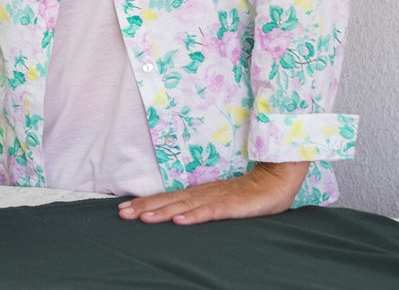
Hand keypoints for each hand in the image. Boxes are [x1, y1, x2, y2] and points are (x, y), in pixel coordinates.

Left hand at [117, 161, 308, 224]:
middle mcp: (203, 193)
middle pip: (169, 200)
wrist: (276, 179)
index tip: (124, 208)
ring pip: (184, 205)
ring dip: (162, 212)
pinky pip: (211, 211)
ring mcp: (217, 198)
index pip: (167, 198)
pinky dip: (194, 216)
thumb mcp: (219, 200)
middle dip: (145, 207)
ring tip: (143, 218)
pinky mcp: (232, 205)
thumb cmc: (248, 193)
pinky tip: (180, 220)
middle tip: (122, 214)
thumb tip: (177, 213)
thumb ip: (200, 205)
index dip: (146, 203)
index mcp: (199, 192)